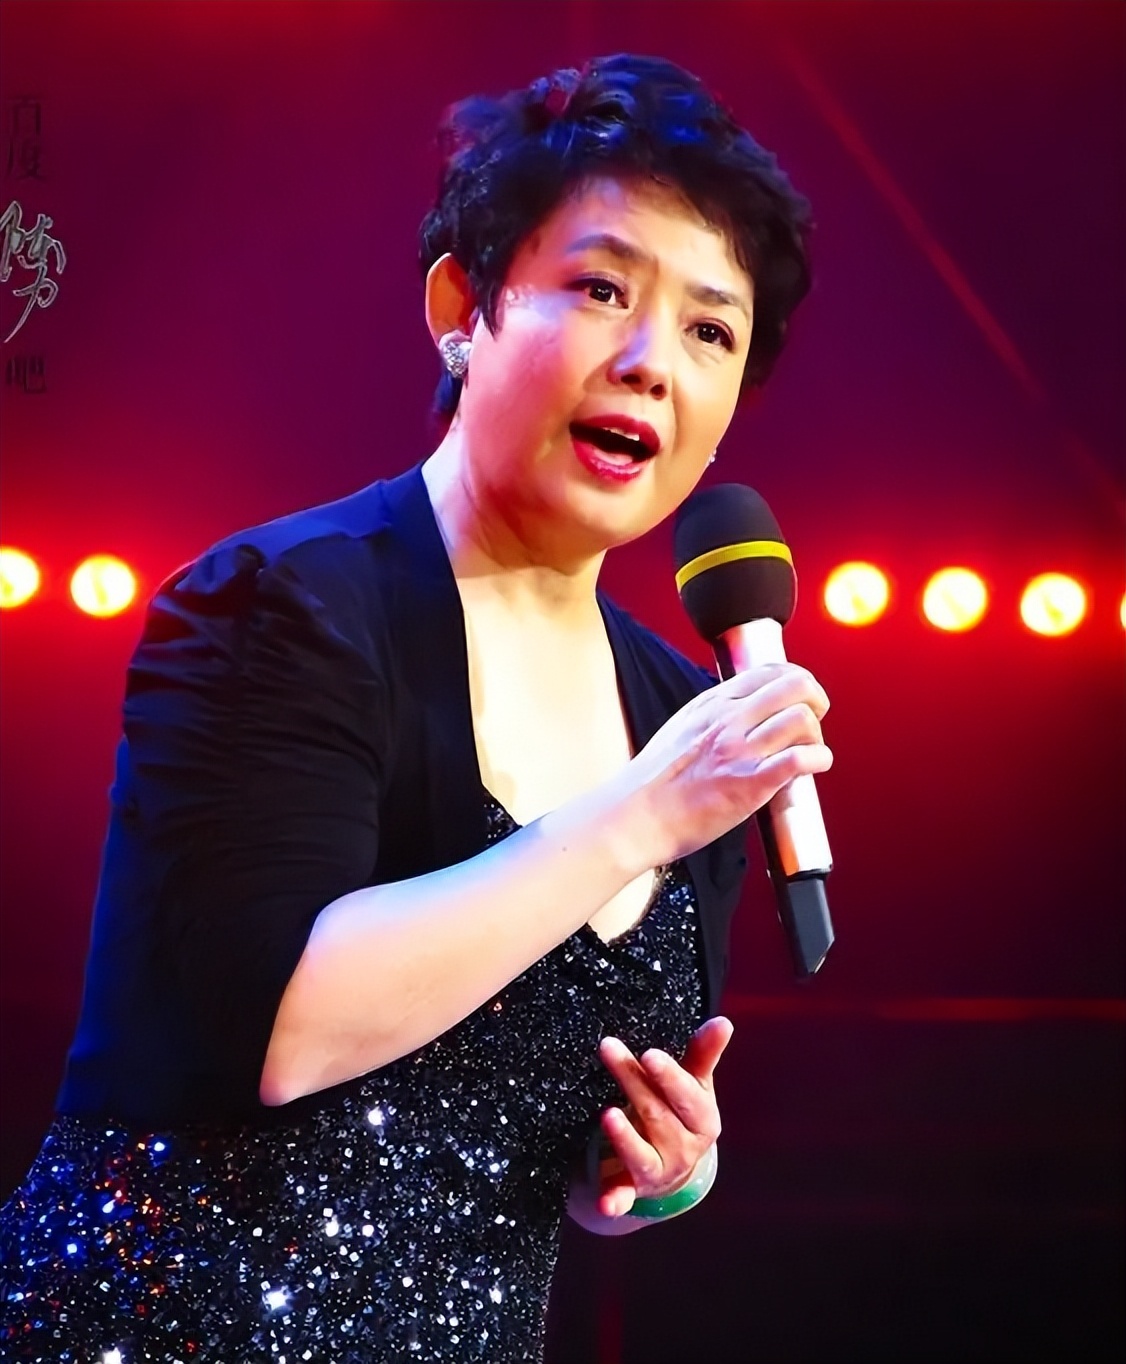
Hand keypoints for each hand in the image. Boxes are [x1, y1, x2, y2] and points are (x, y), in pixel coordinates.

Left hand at [593, 1016, 732, 1217]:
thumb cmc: (681, 1113)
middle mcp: (685, 1149)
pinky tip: (605, 1204)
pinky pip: (624, 1196)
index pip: (686, 1096)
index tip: (649, 1055)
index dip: (668, 1076)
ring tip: (607, 1115)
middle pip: (656, 1114)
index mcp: (703, 1120)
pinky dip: (615, 1200)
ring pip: (641, 1154)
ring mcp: (660, 1171)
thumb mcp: (695, 1085)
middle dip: (633, 1081)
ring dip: (625, 1137)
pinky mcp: (634, 1189)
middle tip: (609, 1049)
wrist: (674, 1168)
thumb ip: (703, 1054)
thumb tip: (724, 1021)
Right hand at [622, 662, 831, 869]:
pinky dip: (817, 760)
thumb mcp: (681, 728)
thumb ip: (714, 714)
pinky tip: (814, 767)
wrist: (636, 817)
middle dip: (816, 701)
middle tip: (815, 720)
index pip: (770, 670)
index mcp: (712, 704)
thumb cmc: (654, 783)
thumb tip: (744, 711)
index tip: (801, 698)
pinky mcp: (749, 784)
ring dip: (816, 736)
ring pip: (801, 720)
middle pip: (795, 686)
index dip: (797, 680)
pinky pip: (798, 760)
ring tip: (808, 751)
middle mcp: (728, 720)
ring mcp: (739, 751)